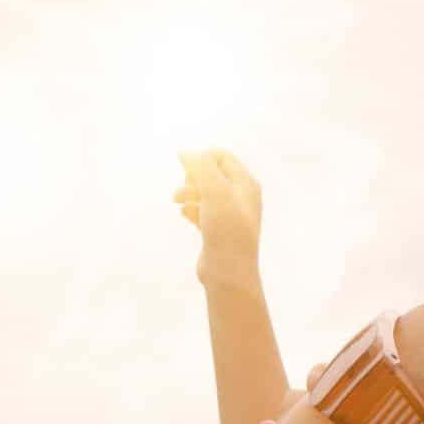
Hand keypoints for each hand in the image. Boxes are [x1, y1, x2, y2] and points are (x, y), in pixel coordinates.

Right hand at [174, 149, 262, 267]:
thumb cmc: (226, 229)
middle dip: (192, 177)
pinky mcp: (218, 231)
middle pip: (212, 174)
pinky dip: (192, 209)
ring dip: (189, 192)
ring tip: (176, 200)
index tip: (184, 167)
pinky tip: (184, 213)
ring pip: (205, 193)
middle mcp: (241, 198)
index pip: (222, 157)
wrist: (229, 273)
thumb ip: (201, 167)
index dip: (202, 158)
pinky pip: (202, 212)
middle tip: (181, 188)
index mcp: (246, 185)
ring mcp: (230, 215)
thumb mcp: (215, 191)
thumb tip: (185, 151)